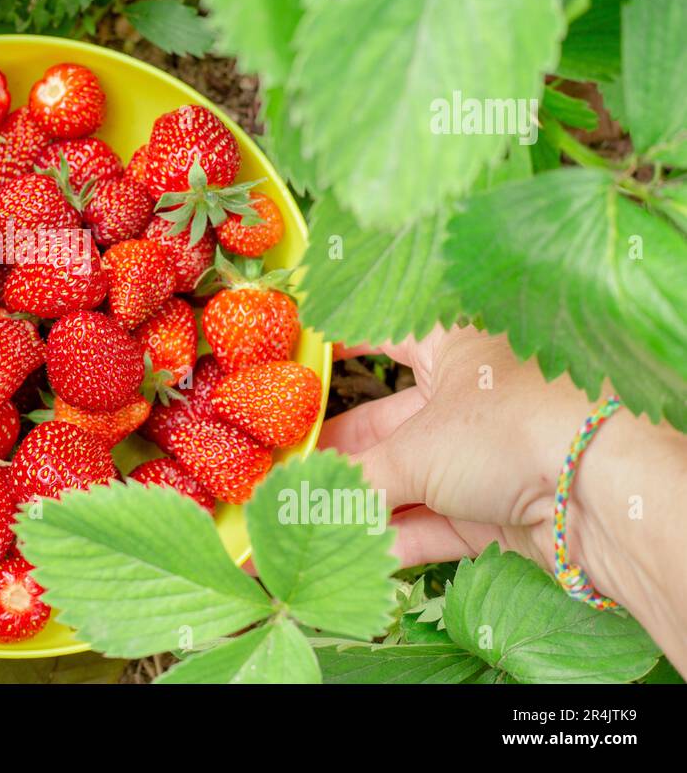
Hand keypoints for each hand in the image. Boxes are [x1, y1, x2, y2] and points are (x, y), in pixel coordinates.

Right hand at [323, 326, 686, 665]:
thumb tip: (304, 497)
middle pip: (388, 424)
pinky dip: (392, 537)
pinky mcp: (500, 511)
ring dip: (359, 503)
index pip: (389, 335)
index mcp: (457, 349)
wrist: (601, 497)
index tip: (302, 358)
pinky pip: (433, 523)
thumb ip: (356, 477)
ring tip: (304, 522)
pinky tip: (348, 553)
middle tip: (288, 470)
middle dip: (338, 453)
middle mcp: (473, 400)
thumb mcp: (414, 449)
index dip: (344, 344)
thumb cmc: (507, 431)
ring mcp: (488, 458)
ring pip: (408, 478)